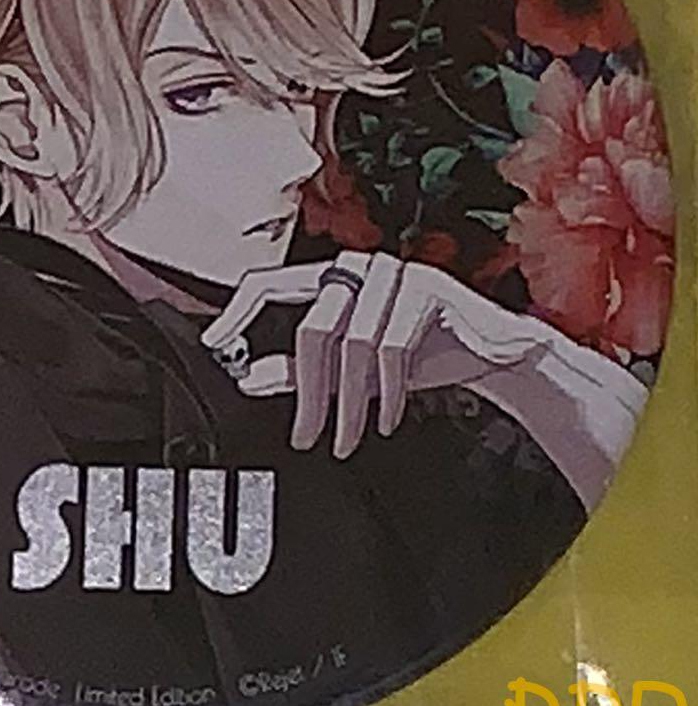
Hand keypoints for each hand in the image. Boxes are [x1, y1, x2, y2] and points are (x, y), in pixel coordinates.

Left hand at [201, 251, 562, 459]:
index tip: (214, 342)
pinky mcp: (426, 288)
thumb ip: (298, 371)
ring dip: (349, 402)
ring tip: (349, 436)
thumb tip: (247, 378)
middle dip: (307, 393)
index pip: (269, 283)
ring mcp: (392, 274)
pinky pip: (392, 346)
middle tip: (306, 436)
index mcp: (330, 280)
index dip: (238, 311)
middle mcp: (356, 269)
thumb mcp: (349, 371)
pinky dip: (387, 391)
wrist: (492, 353)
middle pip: (312, 329)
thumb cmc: (417, 355)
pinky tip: (388, 416)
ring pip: (351, 344)